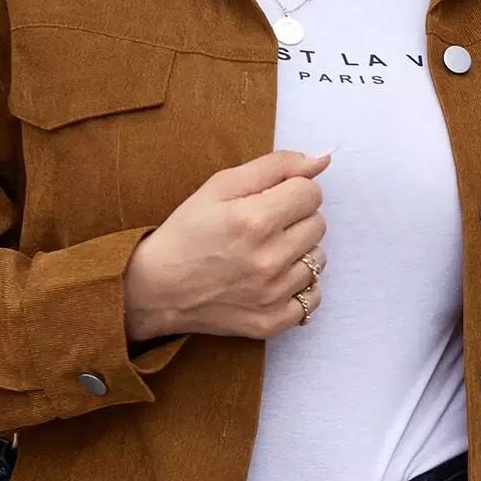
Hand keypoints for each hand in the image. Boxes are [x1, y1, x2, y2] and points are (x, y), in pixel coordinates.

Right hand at [124, 149, 329, 342]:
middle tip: (261, 228)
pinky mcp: (273, 321)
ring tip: (263, 254)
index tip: (268, 201)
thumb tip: (324, 159)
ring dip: (298, 253)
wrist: (156, 289)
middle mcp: (269, 259)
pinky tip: (270, 280)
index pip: (311, 193)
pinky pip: (313, 297)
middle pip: (318, 224)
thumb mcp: (221, 185)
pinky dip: (297, 287)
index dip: (290, 191)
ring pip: (318, 259)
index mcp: (256, 219)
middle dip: (294, 220)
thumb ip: (276, 166)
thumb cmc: (188, 232)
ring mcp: (272, 294)